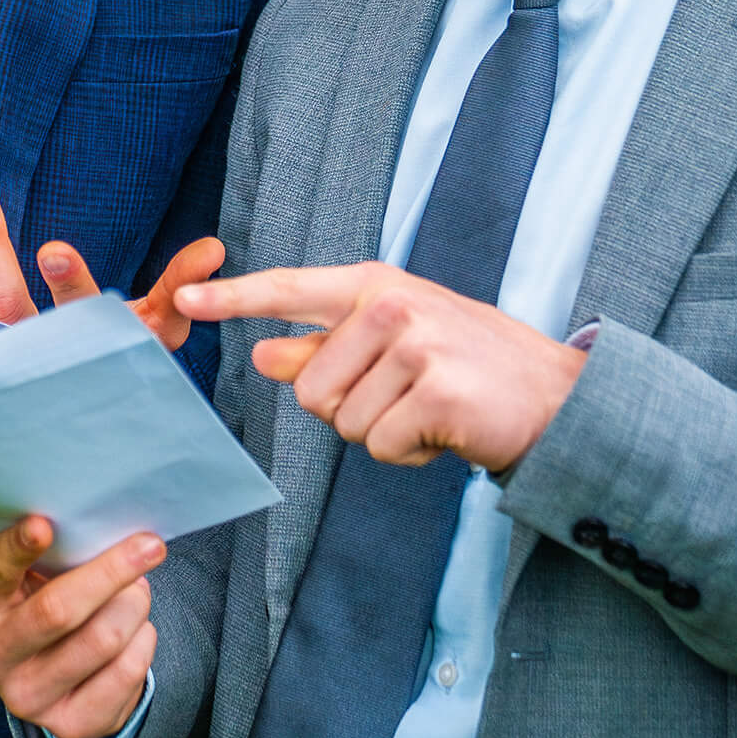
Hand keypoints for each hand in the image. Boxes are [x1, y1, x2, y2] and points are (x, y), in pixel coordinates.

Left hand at [0, 181, 224, 356]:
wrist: (70, 421)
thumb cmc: (113, 359)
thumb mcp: (155, 327)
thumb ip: (180, 286)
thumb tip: (213, 249)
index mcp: (85, 348)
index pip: (77, 315)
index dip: (67, 283)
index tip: (53, 247)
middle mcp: (36, 362)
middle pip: (3, 304)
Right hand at [0, 514, 161, 737]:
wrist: (51, 674)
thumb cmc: (45, 600)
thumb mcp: (33, 573)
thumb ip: (54, 552)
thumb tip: (104, 529)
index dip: (17, 548)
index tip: (43, 525)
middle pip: (57, 611)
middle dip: (111, 572)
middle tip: (149, 546)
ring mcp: (26, 697)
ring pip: (102, 639)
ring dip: (134, 605)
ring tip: (137, 592)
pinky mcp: (67, 723)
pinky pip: (126, 672)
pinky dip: (143, 640)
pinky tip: (136, 630)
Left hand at [177, 263, 584, 473]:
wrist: (552, 396)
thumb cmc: (464, 366)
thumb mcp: (392, 343)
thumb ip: (324, 348)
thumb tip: (262, 352)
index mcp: (372, 284)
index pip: (289, 290)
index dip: (233, 297)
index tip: (184, 297)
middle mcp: (389, 303)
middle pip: (310, 388)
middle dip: (347, 410)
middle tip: (403, 396)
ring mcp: (415, 343)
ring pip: (343, 422)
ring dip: (382, 433)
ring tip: (427, 409)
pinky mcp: (435, 388)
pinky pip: (380, 445)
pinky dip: (408, 453)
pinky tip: (443, 430)